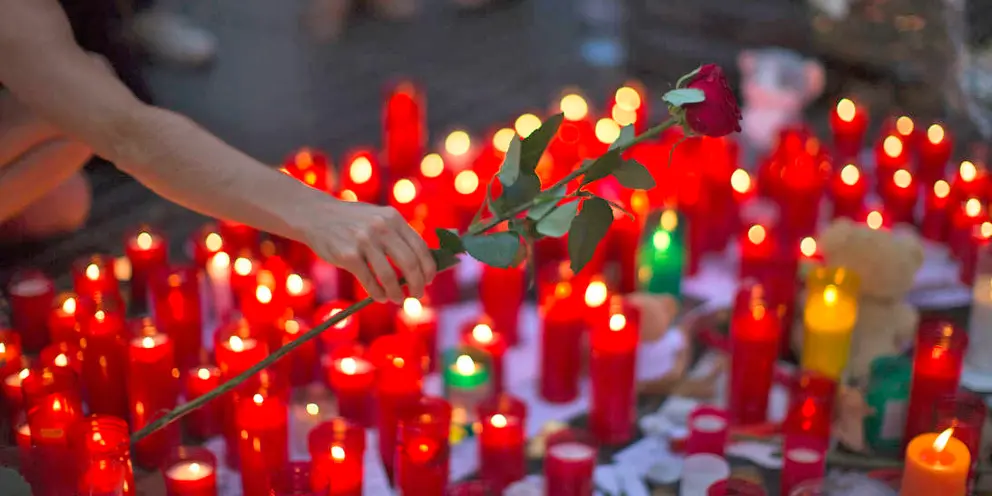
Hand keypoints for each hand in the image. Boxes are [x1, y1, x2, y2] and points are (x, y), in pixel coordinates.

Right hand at [301, 197, 435, 302]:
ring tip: (398, 300)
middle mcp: (381, 228)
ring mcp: (364, 241)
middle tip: (418, 295)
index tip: (428, 280)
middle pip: (410, 264)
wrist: (315, 215)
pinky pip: (370, 281)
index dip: (428, 268)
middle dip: (418, 284)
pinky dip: (378, 294)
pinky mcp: (348, 255)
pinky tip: (380, 297)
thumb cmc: (352, 221)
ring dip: (397, 294)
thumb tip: (422, 263)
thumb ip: (397, 235)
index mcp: (393, 218)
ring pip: (390, 276)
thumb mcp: (378, 218)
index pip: (420, 247)